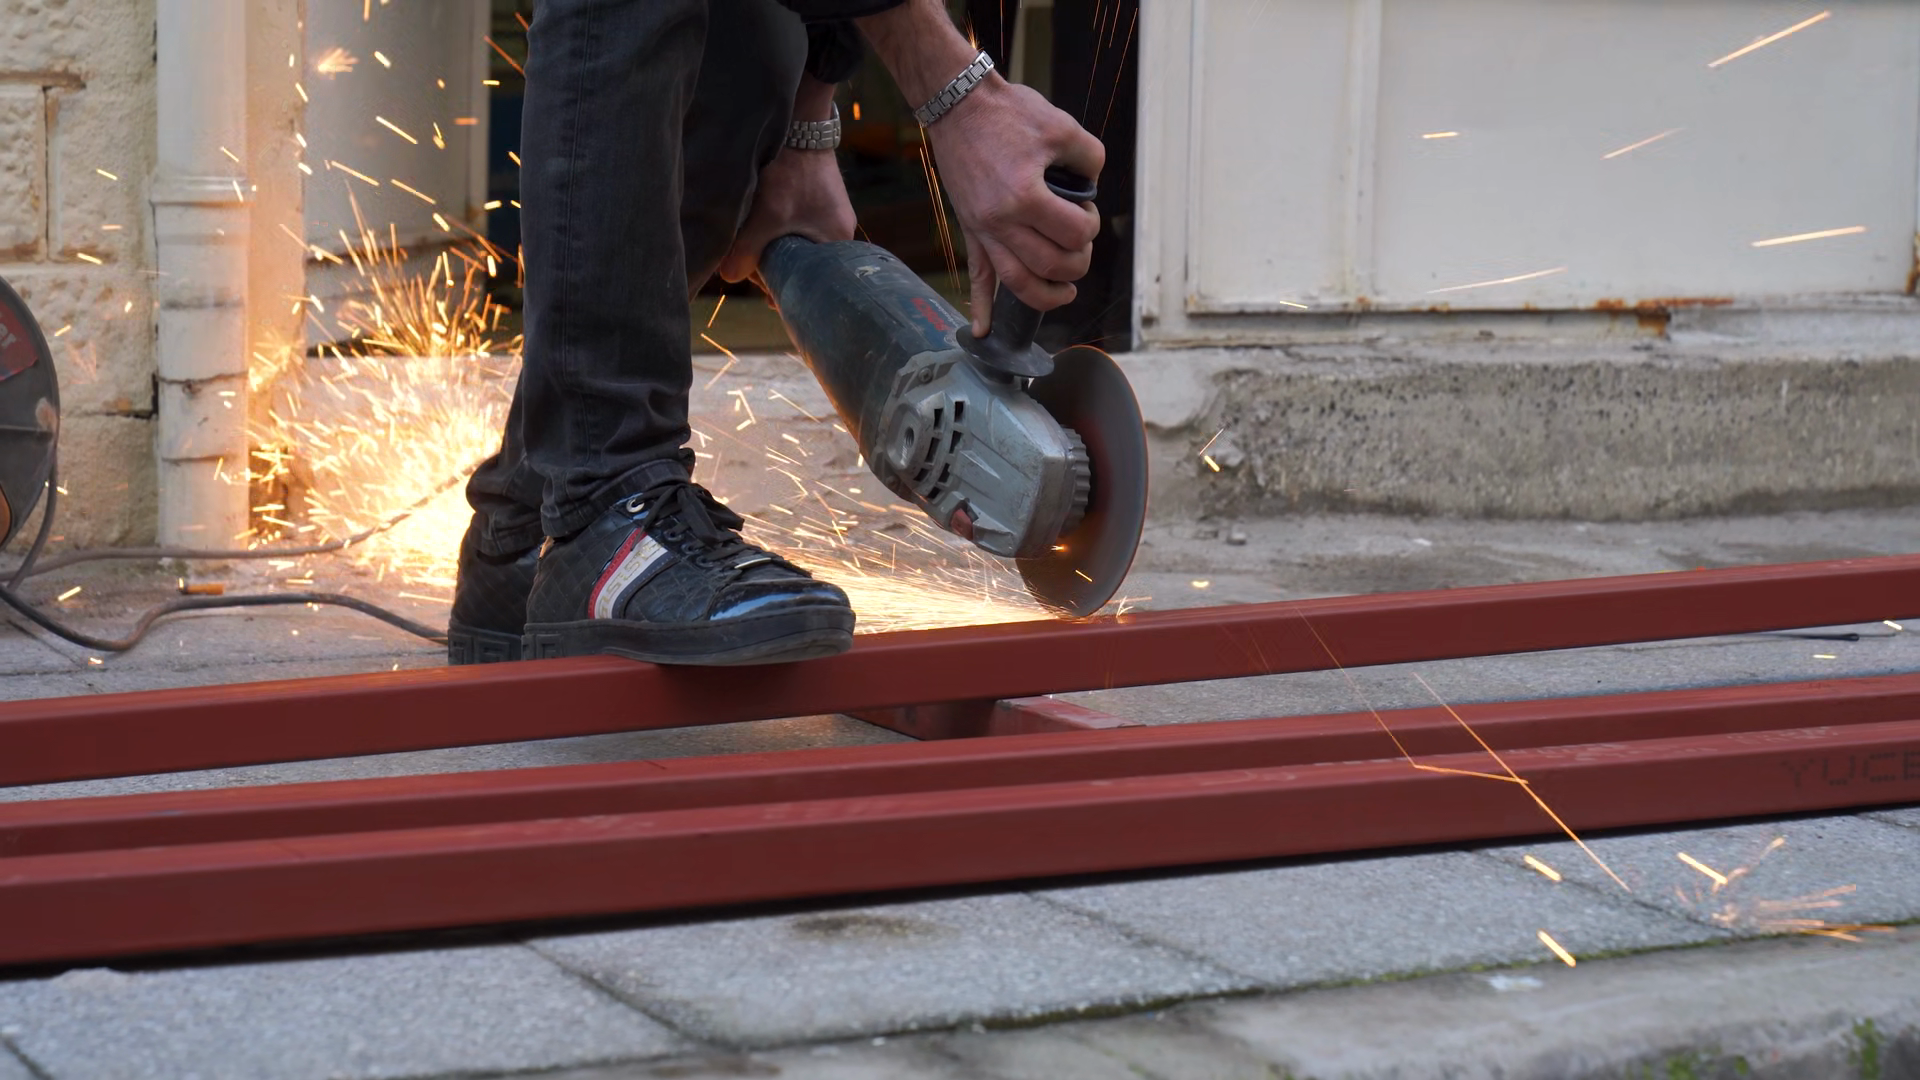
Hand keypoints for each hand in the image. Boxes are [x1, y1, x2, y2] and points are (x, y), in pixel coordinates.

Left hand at [717, 145, 856, 284]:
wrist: (801, 127)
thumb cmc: (790, 173)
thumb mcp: (766, 216)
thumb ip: (746, 250)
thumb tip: (729, 278)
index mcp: (838, 245)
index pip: (812, 284)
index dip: (785, 288)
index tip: (761, 285)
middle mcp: (842, 234)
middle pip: (807, 267)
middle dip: (778, 268)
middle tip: (752, 265)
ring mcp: (834, 217)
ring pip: (802, 247)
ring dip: (778, 248)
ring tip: (754, 242)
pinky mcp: (822, 202)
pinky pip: (802, 228)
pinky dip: (782, 231)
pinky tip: (763, 225)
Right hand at [923, 77, 1103, 335]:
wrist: (958, 103)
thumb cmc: (1008, 111)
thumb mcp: (1062, 126)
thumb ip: (1089, 160)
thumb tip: (1091, 188)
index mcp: (1025, 196)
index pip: (1074, 234)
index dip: (1091, 226)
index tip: (1087, 210)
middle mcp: (1001, 221)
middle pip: (1051, 266)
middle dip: (1077, 261)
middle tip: (1081, 245)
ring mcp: (983, 229)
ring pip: (1018, 283)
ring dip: (1047, 296)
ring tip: (1066, 292)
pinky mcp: (970, 229)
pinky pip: (975, 274)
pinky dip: (979, 307)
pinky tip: (982, 333)